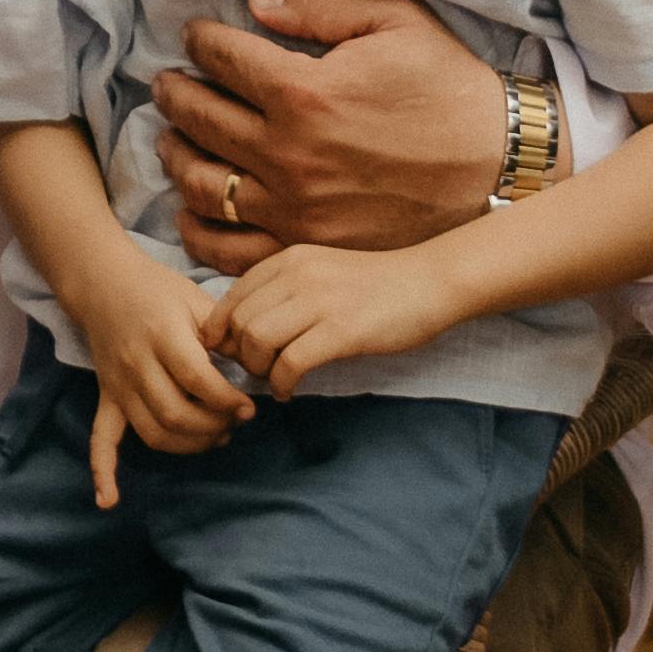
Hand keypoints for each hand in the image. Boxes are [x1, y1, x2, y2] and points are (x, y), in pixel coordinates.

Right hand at [67, 244, 251, 508]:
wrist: (104, 283)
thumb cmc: (158, 290)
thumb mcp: (197, 299)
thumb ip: (226, 333)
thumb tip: (257, 367)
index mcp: (163, 336)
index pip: (197, 380)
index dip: (227, 401)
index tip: (249, 408)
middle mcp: (137, 364)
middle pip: (176, 414)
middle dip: (213, 427)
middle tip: (236, 422)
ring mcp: (119, 385)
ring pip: (152, 432)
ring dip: (188, 445)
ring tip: (215, 438)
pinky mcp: (107, 397)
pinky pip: (101, 439)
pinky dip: (102, 472)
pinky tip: (109, 501)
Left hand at [151, 0, 508, 268]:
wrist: (498, 168)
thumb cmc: (450, 91)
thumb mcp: (397, 24)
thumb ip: (322, 6)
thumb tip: (256, 6)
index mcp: (305, 92)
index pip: (224, 59)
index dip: (201, 43)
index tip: (195, 38)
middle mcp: (287, 153)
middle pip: (200, 119)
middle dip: (175, 94)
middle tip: (167, 84)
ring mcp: (292, 208)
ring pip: (201, 184)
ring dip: (175, 156)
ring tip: (170, 139)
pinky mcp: (304, 248)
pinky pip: (227, 247)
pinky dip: (198, 228)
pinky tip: (190, 207)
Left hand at [212, 239, 462, 400]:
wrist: (430, 282)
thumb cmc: (376, 285)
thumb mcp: (322, 272)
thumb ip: (285, 290)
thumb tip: (244, 326)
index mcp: (290, 261)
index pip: (233, 296)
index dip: (222, 329)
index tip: (229, 351)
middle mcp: (299, 276)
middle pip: (240, 322)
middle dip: (239, 353)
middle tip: (256, 369)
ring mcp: (320, 302)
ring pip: (257, 340)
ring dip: (258, 369)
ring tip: (273, 378)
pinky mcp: (342, 331)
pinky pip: (290, 363)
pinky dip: (282, 384)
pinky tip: (289, 391)